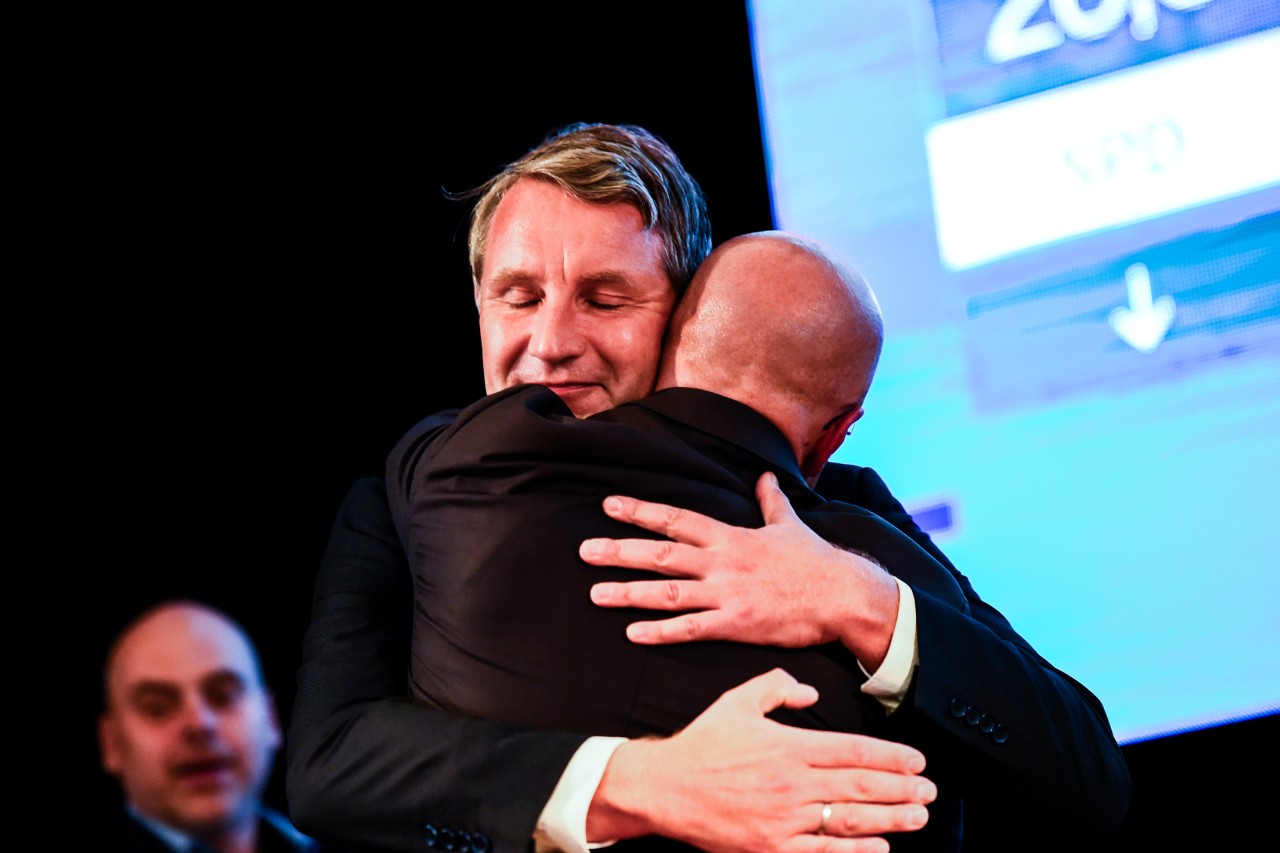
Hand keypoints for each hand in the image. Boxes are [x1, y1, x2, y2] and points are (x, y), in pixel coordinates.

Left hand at [580, 472, 898, 663]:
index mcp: (730, 536)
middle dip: (620, 551)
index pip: (676, 519)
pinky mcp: (736, 625)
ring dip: (629, 592)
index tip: (610, 505)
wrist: (842, 595)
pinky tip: (633, 633)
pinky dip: (660, 631)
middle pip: (661, 554)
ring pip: (668, 592)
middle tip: (585, 550)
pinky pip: (690, 629)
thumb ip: (770, 500)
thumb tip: (765, 477)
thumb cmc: (815, 560)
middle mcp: (721, 562)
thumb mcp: (789, 523)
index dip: (641, 511)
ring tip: (596, 593)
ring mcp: (726, 594)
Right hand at [587, 668, 933, 851]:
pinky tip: (880, 850)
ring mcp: (783, 820)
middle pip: (861, 787)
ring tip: (917, 818)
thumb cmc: (701, 745)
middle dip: (902, 790)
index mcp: (789, 746)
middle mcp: (792, 783)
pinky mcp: (771, 848)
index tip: (917, 761)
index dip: (892, 757)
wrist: (663, 787)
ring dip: (890, 820)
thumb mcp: (738, 701)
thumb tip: (810, 692)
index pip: (854, 751)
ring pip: (850, 821)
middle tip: (930, 792)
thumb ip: (777, 688)